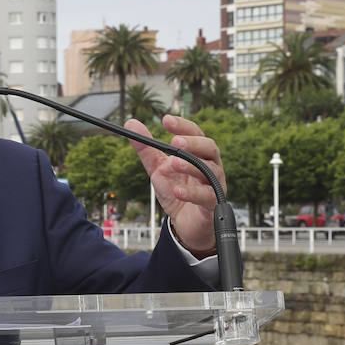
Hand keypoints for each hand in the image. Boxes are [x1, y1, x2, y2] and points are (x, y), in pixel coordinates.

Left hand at [124, 114, 226, 255]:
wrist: (184, 224)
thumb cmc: (176, 192)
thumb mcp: (157, 169)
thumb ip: (146, 149)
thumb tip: (131, 123)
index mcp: (199, 154)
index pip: (195, 134)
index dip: (183, 126)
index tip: (165, 120)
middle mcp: (211, 166)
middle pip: (210, 148)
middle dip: (193, 143)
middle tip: (175, 141)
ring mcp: (214, 185)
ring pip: (210, 170)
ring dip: (191, 165)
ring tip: (173, 163)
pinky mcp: (212, 205)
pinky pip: (207, 196)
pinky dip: (192, 193)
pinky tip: (178, 190)